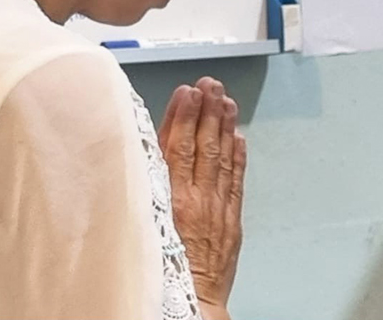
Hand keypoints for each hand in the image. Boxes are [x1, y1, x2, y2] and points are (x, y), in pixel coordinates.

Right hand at [162, 77, 245, 317]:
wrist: (190, 303)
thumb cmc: (159, 270)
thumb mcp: (143, 224)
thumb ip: (148, 188)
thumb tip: (147, 155)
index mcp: (171, 200)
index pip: (176, 147)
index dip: (182, 117)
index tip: (187, 92)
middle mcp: (198, 200)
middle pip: (203, 146)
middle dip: (207, 112)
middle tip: (211, 84)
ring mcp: (218, 209)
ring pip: (222, 158)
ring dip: (224, 126)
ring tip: (226, 100)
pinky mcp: (232, 222)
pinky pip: (236, 181)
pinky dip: (238, 157)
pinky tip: (238, 137)